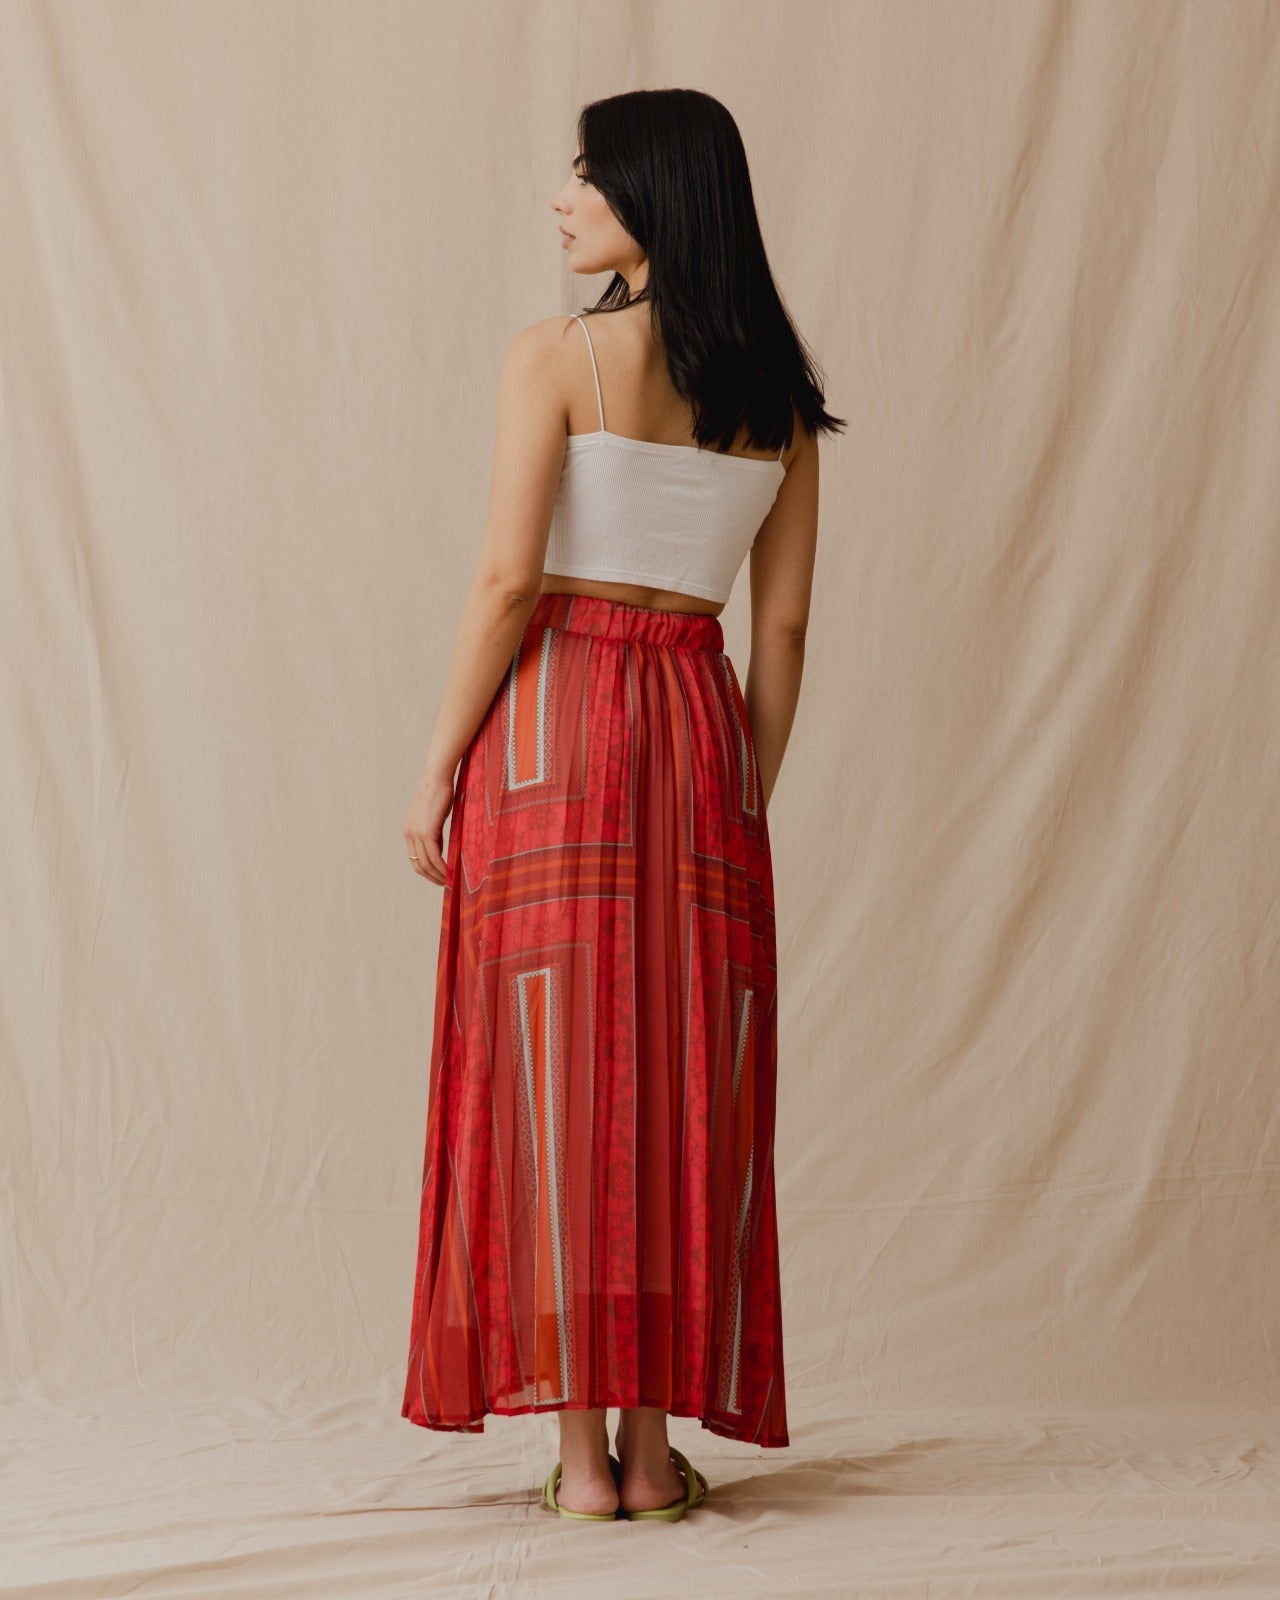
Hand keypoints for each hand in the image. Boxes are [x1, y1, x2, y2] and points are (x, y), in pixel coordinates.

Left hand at [404, 766, 456, 884]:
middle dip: (432, 878)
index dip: (427, 872)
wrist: (437, 778)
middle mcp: (409, 834)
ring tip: (450, 881)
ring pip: (426, 863)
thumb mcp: (434, 818)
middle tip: (446, 885)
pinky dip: (442, 867)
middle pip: (419, 865)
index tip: (439, 878)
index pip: (415, 860)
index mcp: (409, 832)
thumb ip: (434, 834)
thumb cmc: (439, 794)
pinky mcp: (426, 831)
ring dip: (438, 875)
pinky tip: (450, 871)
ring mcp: (416, 833)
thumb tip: (440, 850)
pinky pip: (434, 856)